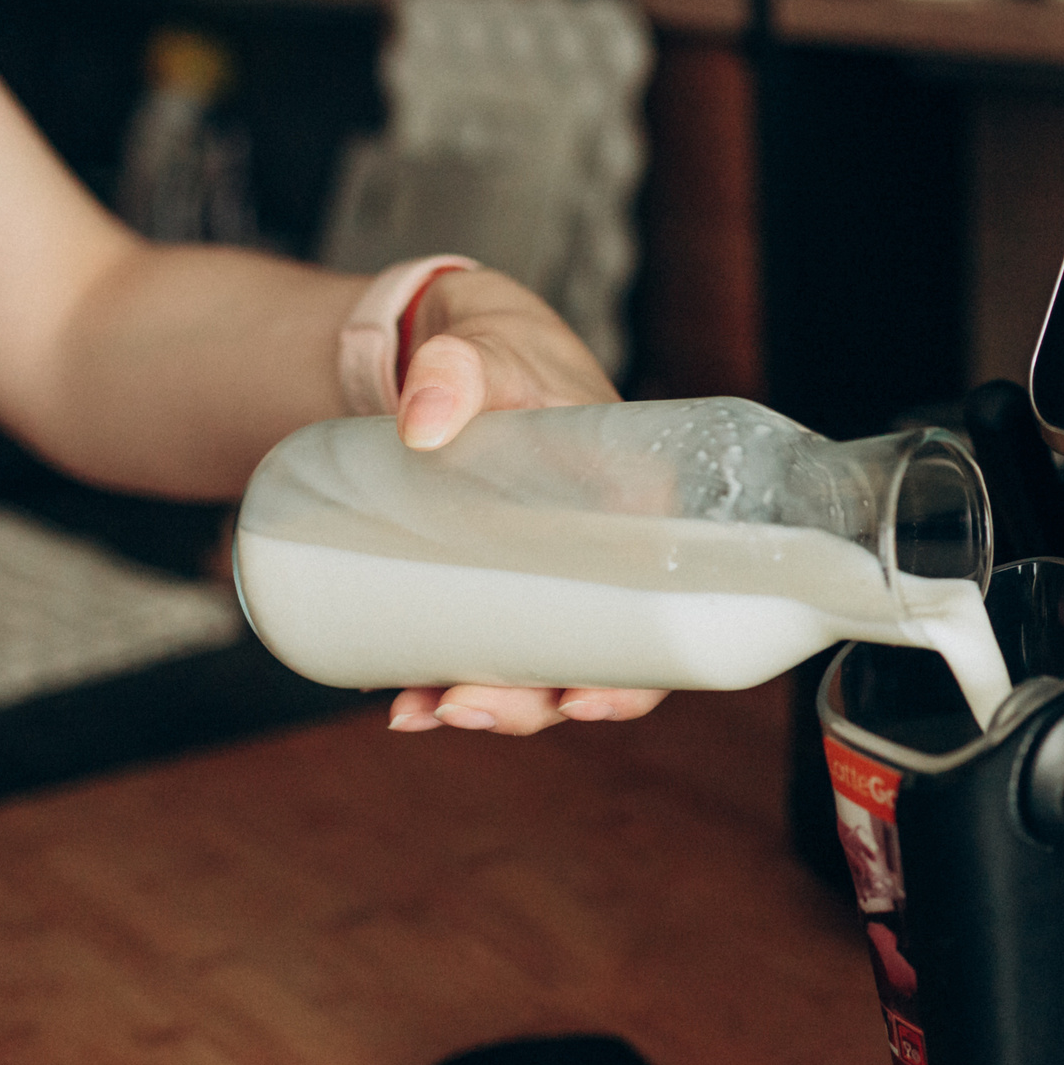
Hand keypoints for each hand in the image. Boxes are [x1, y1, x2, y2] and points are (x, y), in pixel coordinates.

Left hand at [383, 267, 666, 735]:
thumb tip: (420, 425)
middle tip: (465, 708)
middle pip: (593, 667)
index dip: (635, 681)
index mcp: (638, 515)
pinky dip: (440, 684)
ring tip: (418, 714)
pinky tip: (399, 702)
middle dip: (531, 706)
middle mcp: (602, 565)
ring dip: (486, 708)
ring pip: (537, 673)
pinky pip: (482, 654)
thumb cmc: (504, 355)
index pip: (664, 620)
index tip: (582, 701)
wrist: (456, 357)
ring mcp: (547, 584)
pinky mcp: (493, 590)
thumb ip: (456, 370)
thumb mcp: (488, 351)